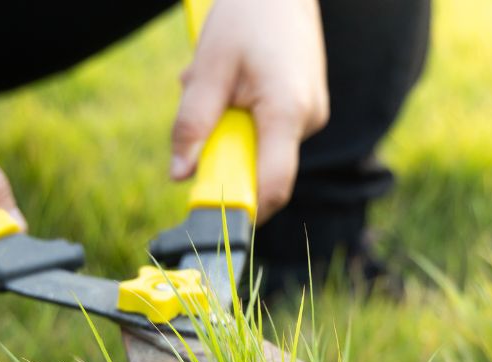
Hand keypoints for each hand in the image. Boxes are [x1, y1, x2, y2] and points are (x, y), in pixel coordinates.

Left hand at [169, 0, 328, 221]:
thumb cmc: (246, 18)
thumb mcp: (208, 69)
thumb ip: (192, 124)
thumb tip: (179, 174)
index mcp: (287, 113)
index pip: (272, 186)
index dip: (243, 208)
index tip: (211, 212)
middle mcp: (308, 120)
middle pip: (262, 169)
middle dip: (224, 153)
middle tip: (203, 109)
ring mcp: (312, 115)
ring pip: (262, 148)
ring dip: (231, 128)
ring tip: (220, 83)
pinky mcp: (307, 108)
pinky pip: (270, 131)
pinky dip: (246, 117)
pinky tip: (237, 82)